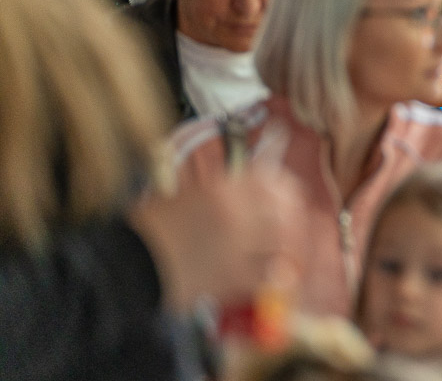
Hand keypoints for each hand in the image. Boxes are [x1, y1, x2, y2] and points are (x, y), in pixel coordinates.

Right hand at [129, 166, 302, 310]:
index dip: (287, 192)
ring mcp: (236, 243)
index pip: (275, 182)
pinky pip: (270, 275)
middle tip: (292, 235)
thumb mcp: (189, 194)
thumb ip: (225, 189)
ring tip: (285, 260)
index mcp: (224, 187)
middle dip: (293, 224)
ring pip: (284, 243)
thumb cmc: (154, 229)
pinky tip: (271, 281)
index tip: (290, 201)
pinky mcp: (232, 275)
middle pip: (286, 212)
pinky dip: (275, 279)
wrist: (129, 264)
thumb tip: (256, 179)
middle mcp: (236, 210)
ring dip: (289, 252)